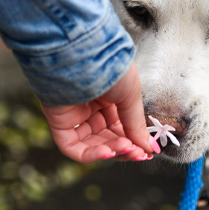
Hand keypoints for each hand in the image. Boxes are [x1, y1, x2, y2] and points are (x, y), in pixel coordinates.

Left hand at [40, 63, 155, 163]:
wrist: (84, 54)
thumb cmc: (109, 66)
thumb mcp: (131, 96)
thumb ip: (136, 125)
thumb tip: (150, 148)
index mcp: (108, 97)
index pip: (120, 127)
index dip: (133, 141)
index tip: (147, 152)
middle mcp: (90, 106)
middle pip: (107, 138)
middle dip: (124, 148)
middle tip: (139, 153)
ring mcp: (73, 114)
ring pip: (91, 145)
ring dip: (111, 151)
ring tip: (126, 149)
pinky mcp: (58, 121)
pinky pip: (72, 147)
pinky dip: (90, 155)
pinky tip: (108, 153)